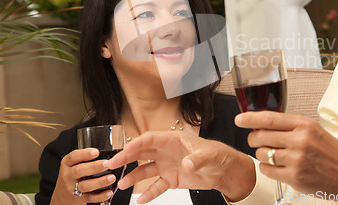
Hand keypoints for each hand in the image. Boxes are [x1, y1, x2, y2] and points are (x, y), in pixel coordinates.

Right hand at [49, 148, 116, 204]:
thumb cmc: (72, 177)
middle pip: (79, 171)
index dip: (84, 154)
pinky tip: (109, 191)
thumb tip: (107, 155)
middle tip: (107, 164)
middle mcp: (67, 176)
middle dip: (94, 167)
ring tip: (111, 177)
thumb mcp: (73, 165)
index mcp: (67, 164)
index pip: (73, 157)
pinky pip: (90, 198)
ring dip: (99, 181)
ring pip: (85, 185)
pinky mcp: (78, 199)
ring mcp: (72, 188)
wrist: (62, 197)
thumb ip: (85, 160)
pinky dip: (100, 196)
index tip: (96, 152)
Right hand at [107, 131, 255, 203]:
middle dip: (126, 158)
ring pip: (145, 170)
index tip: (123, 152)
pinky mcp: (171, 179)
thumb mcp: (209, 155)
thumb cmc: (217, 155)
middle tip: (112, 165)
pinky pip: (156, 186)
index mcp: (173, 140)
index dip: (135, 145)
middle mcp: (166, 151)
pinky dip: (148, 193)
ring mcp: (167, 165)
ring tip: (121, 184)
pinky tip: (140, 199)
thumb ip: (197, 159)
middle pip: (142, 153)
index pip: (149, 139)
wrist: (224, 170)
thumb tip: (186, 164)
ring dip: (133, 176)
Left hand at [235, 111, 337, 203]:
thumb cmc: (335, 153)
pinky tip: (276, 166)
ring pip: (261, 154)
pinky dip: (267, 168)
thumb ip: (291, 127)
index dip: (250, 117)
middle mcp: (300, 141)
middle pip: (261, 136)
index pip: (269, 118)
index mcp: (305, 125)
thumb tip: (263, 125)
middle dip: (253, 137)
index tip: (240, 118)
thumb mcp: (315, 131)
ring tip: (272, 154)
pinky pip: (267, 170)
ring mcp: (297, 160)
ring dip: (261, 154)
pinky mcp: (295, 178)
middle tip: (256, 139)